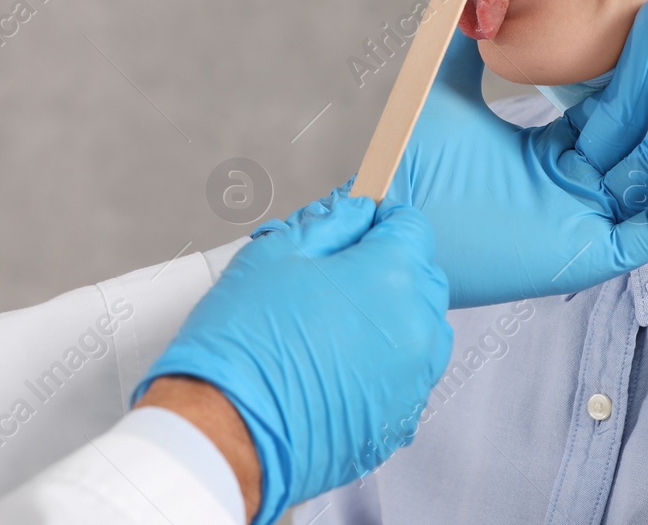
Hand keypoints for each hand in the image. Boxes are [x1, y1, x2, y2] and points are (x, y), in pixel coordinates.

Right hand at [134, 198, 451, 524]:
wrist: (224, 434)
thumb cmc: (243, 343)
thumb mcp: (275, 253)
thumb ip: (329, 224)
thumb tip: (356, 214)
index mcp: (392, 276)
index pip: (413, 227)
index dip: (383, 221)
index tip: (359, 230)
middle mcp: (416, 328)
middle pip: (423, 278)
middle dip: (390, 269)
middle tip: (339, 280)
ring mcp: (413, 381)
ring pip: (421, 332)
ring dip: (392, 319)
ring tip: (337, 328)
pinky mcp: (398, 423)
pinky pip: (406, 379)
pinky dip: (384, 368)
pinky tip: (338, 370)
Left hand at [271, 0, 647, 309]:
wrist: (389, 216)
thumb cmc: (412, 169)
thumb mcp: (446, 92)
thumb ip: (467, 46)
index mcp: (556, 154)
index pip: (614, 102)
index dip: (641, 60)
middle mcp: (579, 186)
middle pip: (643, 127)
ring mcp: (587, 222)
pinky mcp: (589, 258)